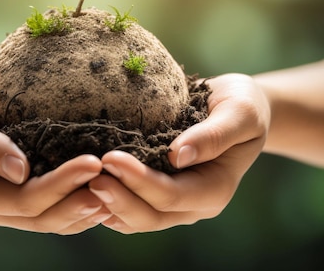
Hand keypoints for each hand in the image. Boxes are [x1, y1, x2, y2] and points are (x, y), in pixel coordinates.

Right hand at [0, 73, 108, 233]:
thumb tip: (20, 170)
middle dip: (80, 200)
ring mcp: (3, 203)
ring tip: (120, 188)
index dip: (60, 185)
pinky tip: (104, 187)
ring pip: (51, 218)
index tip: (93, 161)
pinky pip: (52, 205)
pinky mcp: (16, 190)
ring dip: (85, 207)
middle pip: (43, 217)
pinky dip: (78, 199)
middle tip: (118, 180)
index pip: (23, 200)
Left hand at [88, 73, 269, 232]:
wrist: (236, 108)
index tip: (111, 157)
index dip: (140, 181)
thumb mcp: (241, 112)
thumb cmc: (242, 105)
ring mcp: (175, 204)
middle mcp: (193, 204)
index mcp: (215, 188)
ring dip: (108, 204)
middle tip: (88, 176)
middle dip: (118, 198)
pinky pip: (131, 208)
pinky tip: (85, 187)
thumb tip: (179, 156)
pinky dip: (108, 203)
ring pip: (137, 219)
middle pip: (150, 215)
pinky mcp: (158, 194)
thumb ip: (215, 135)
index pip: (172, 195)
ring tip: (81, 183)